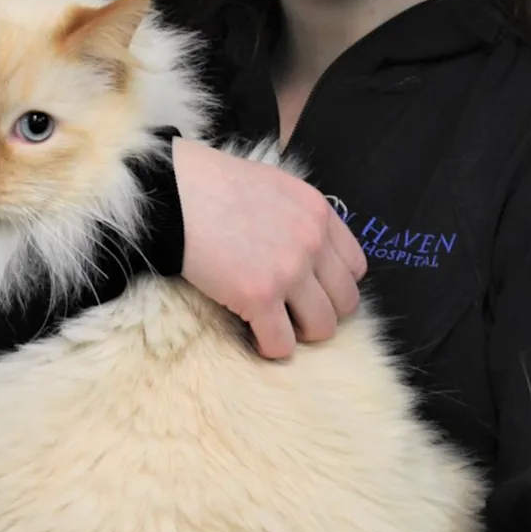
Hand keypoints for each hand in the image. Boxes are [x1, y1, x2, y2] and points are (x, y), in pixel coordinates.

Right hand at [172, 137, 366, 359]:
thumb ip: (298, 216)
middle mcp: (313, 242)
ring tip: (275, 326)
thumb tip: (307, 249)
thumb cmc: (214, 185)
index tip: (311, 290)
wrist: (175, 192)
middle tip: (293, 313)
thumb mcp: (273, 186)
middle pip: (345, 302)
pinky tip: (253, 335)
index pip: (355, 267)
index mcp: (318, 213)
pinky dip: (269, 346)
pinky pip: (282, 343)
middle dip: (321, 313)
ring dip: (299, 334)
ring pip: (322, 328)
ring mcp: (289, 270)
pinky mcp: (259, 296)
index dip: (334, 285)